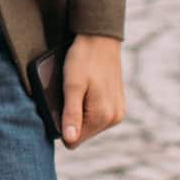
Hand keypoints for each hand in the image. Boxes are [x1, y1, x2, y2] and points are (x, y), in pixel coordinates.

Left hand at [60, 34, 125, 149]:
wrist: (100, 38)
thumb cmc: (83, 59)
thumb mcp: (72, 86)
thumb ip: (71, 114)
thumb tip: (69, 140)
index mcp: (102, 116)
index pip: (73, 140)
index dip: (62, 125)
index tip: (62, 106)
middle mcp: (114, 118)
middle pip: (82, 134)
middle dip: (72, 118)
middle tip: (70, 94)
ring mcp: (118, 112)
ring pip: (89, 125)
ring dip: (80, 111)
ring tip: (79, 90)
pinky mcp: (118, 105)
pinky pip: (97, 115)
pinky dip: (88, 106)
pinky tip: (87, 89)